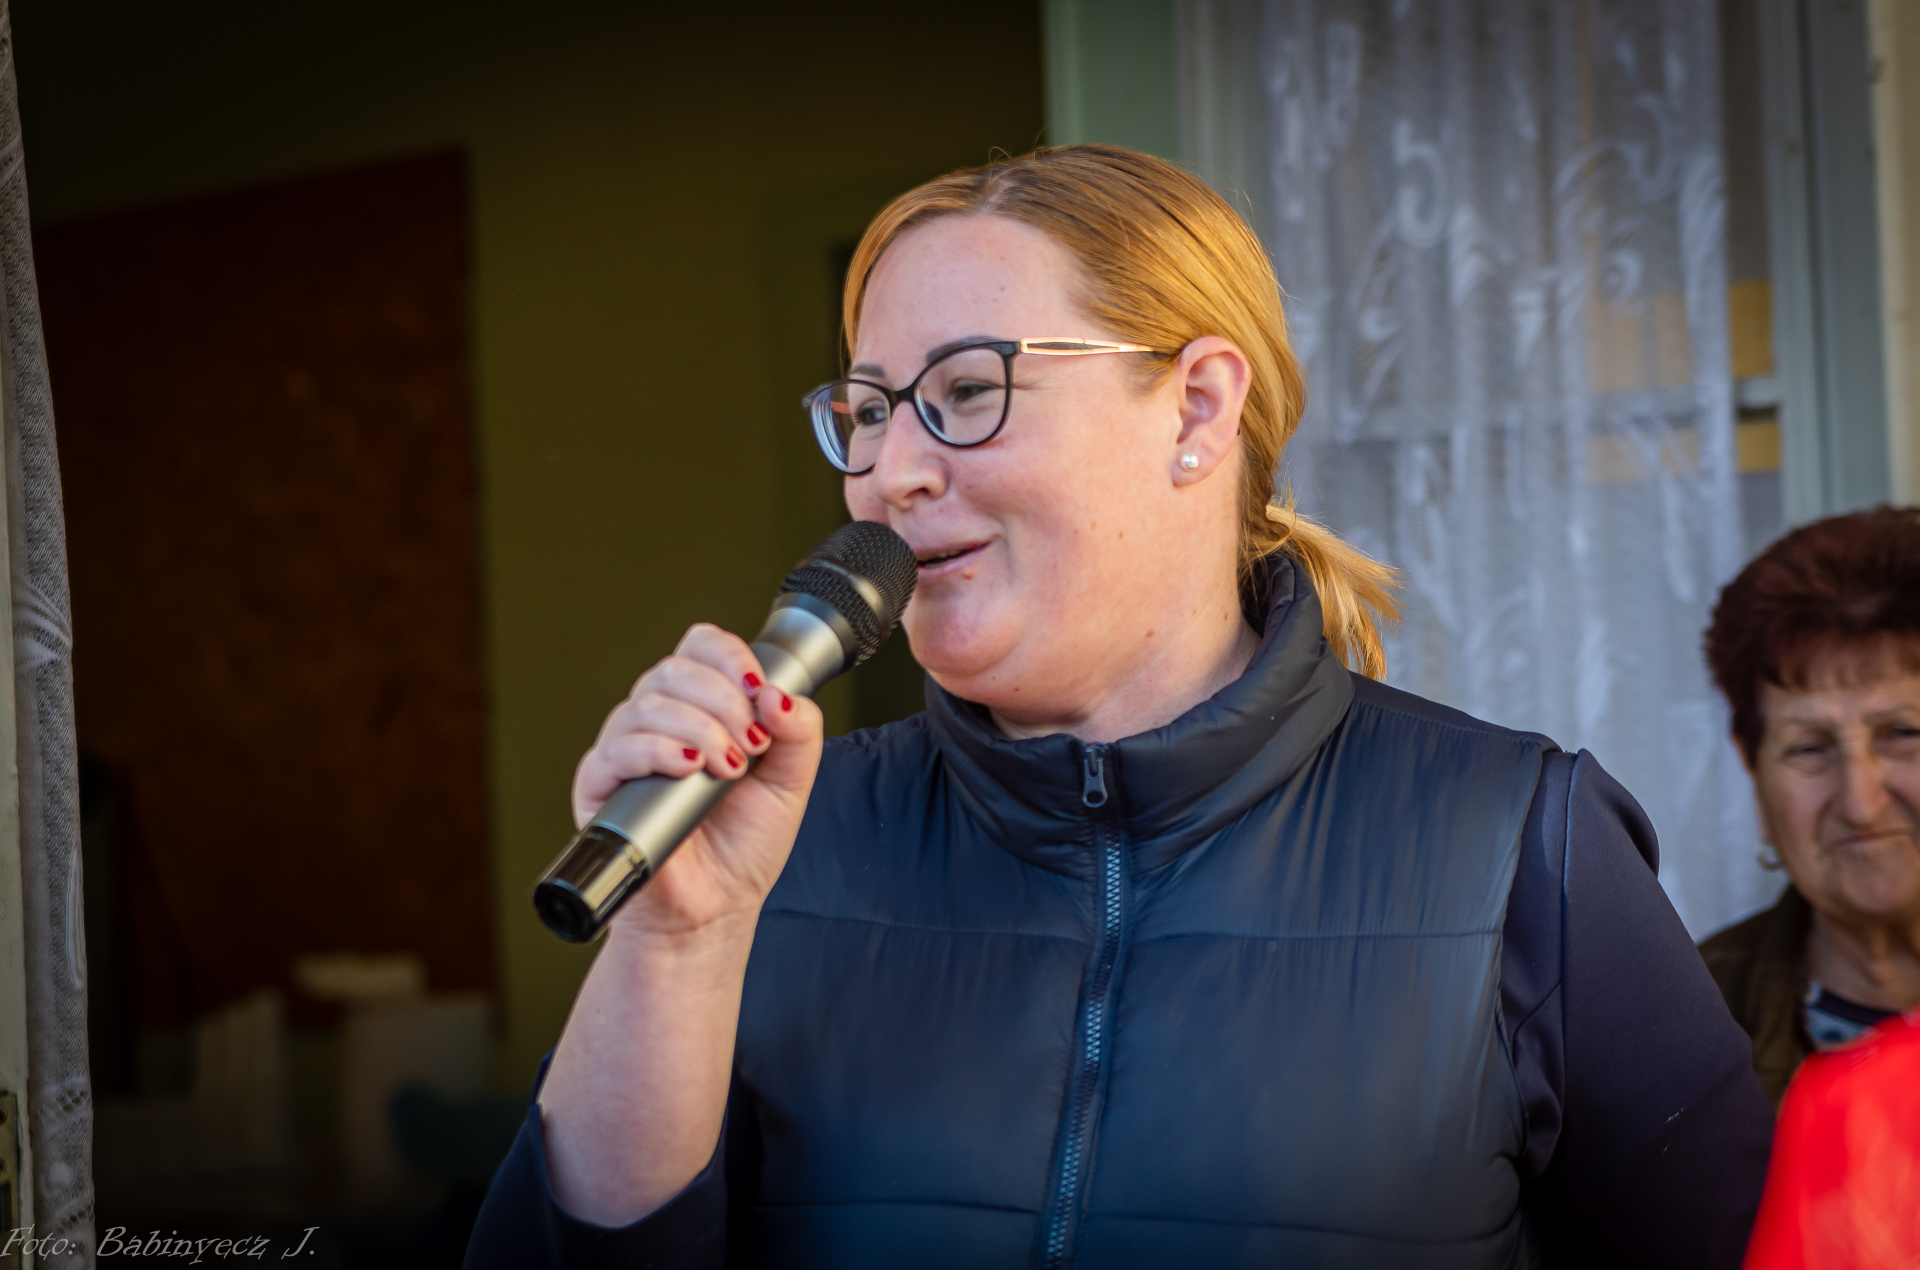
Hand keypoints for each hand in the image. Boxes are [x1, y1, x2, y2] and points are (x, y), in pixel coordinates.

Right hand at [571, 622, 824, 937]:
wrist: (713, 910)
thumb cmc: (742, 848)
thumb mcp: (791, 783)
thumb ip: (799, 732)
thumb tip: (778, 694)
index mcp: (701, 708)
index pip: (700, 648)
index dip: (728, 655)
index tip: (759, 689)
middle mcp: (659, 721)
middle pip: (675, 669)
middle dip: (723, 700)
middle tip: (753, 744)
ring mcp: (625, 751)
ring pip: (647, 704)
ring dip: (698, 727)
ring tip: (727, 767)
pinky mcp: (599, 786)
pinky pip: (616, 749)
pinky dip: (656, 750)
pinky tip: (688, 769)